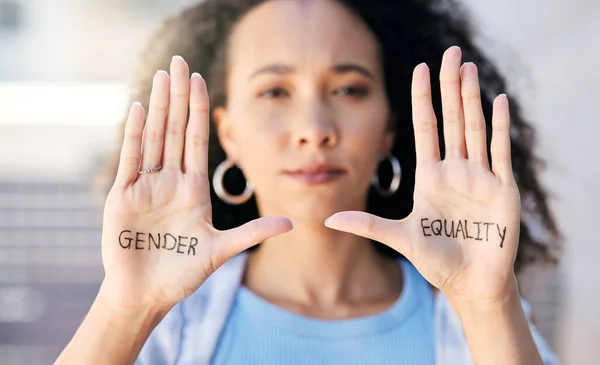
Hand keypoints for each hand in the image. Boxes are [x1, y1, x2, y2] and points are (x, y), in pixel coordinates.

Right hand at [100, 56, 292, 311]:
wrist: (148, 294)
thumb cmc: (183, 273)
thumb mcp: (221, 249)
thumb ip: (252, 232)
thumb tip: (292, 222)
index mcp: (192, 189)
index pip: (197, 140)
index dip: (199, 111)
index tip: (203, 80)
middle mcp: (169, 181)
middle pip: (176, 130)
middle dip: (179, 96)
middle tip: (181, 61)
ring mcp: (146, 186)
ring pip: (154, 137)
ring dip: (158, 106)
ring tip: (162, 75)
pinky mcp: (123, 196)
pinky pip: (131, 159)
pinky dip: (135, 135)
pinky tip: (139, 108)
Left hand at [325, 47, 519, 303]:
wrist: (470, 283)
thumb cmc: (437, 261)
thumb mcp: (399, 237)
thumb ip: (367, 225)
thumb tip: (329, 219)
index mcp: (430, 176)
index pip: (425, 128)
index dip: (422, 99)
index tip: (419, 68)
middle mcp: (455, 170)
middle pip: (451, 119)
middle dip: (450, 86)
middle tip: (450, 53)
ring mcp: (479, 176)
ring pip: (474, 128)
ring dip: (472, 98)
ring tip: (468, 68)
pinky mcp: (502, 189)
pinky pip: (500, 151)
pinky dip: (499, 126)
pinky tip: (498, 101)